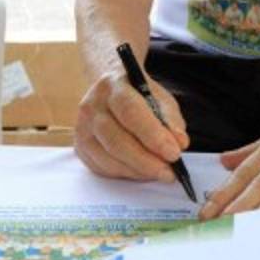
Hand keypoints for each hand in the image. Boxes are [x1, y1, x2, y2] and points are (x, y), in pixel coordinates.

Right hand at [74, 70, 189, 181]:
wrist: (111, 91)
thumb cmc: (138, 95)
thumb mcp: (160, 98)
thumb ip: (171, 120)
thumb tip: (179, 143)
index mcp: (113, 85)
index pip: (131, 112)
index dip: (153, 136)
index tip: (173, 153)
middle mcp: (92, 106)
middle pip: (117, 140)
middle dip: (146, 161)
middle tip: (169, 172)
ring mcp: (82, 127)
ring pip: (108, 157)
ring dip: (138, 170)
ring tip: (159, 172)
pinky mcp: (80, 146)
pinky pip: (102, 168)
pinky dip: (125, 173)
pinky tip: (141, 171)